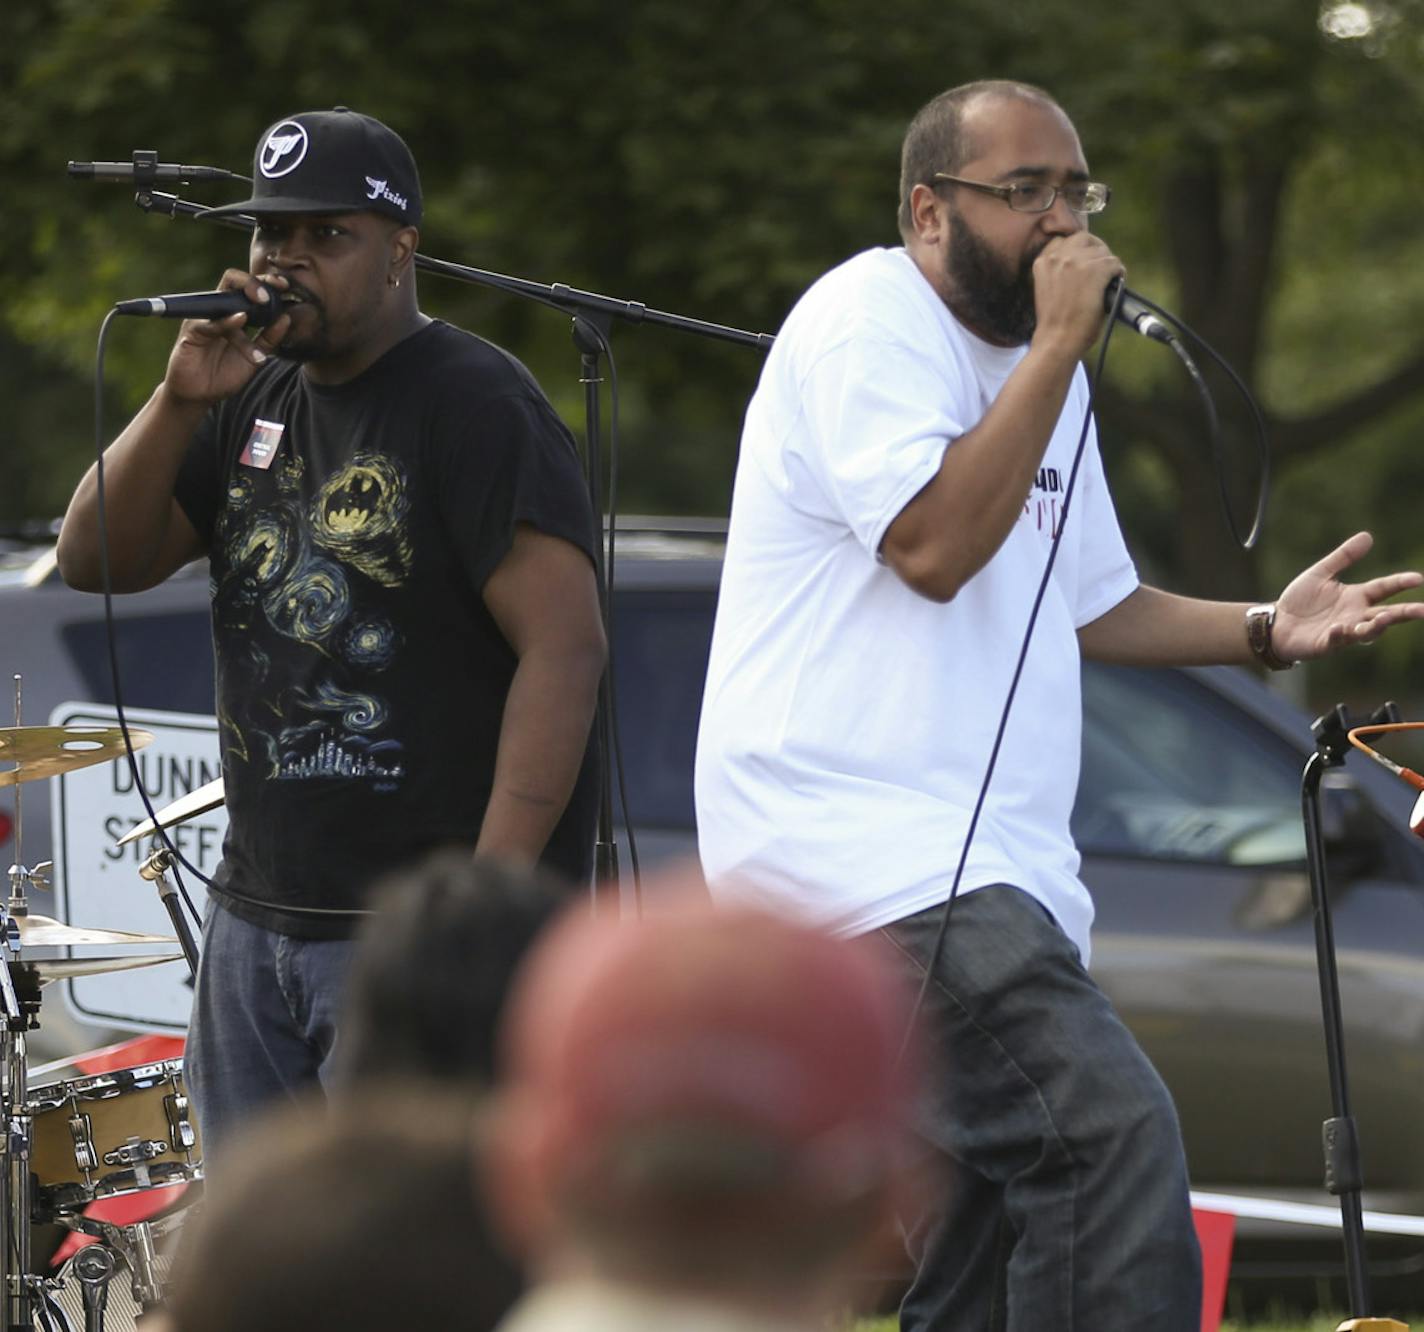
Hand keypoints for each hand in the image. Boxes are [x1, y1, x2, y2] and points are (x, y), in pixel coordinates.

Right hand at [160, 269, 291, 406]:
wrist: (200, 395)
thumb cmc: (224, 374)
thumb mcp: (254, 357)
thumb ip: (269, 340)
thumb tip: (286, 319)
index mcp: (233, 314)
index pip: (248, 289)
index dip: (266, 283)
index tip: (286, 286)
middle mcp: (217, 312)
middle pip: (233, 282)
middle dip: (255, 282)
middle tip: (275, 288)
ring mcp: (203, 319)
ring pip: (223, 299)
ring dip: (244, 298)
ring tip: (263, 302)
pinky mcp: (191, 332)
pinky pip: (209, 322)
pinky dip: (226, 321)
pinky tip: (241, 319)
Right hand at [1030, 234, 1124, 359]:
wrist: (1056, 341)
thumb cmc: (1054, 323)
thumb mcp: (1048, 289)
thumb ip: (1059, 272)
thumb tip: (1084, 264)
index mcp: (1043, 261)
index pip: (1064, 240)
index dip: (1078, 249)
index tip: (1085, 259)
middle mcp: (1058, 257)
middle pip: (1084, 238)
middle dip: (1095, 249)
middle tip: (1102, 265)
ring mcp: (1076, 262)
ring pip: (1102, 251)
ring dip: (1107, 264)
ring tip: (1109, 279)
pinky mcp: (1095, 271)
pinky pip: (1114, 263)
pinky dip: (1118, 273)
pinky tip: (1116, 284)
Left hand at [1272, 531, 1423, 660]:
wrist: (1276, 623)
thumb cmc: (1300, 601)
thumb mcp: (1320, 574)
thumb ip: (1343, 557)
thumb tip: (1368, 536)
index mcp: (1356, 597)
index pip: (1384, 589)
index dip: (1400, 583)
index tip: (1418, 579)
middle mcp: (1355, 615)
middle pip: (1386, 615)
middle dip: (1404, 613)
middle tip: (1422, 611)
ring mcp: (1343, 631)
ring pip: (1366, 632)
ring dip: (1375, 626)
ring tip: (1381, 618)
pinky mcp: (1326, 644)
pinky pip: (1337, 641)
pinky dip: (1339, 635)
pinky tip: (1337, 628)